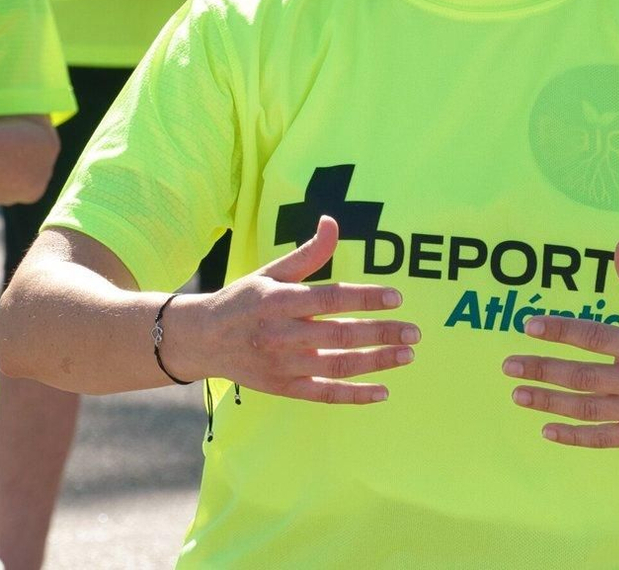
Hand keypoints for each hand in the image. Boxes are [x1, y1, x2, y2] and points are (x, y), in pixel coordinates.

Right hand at [162, 215, 418, 403]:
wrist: (203, 340)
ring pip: (337, 366)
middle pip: (339, 335)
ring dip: (376, 362)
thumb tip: (332, 222)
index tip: (396, 297)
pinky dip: (355, 395)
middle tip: (414, 331)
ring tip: (407, 355)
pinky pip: (325, 394)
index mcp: (278, 301)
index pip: (329, 298)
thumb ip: (307, 254)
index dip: (364, 298)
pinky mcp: (284, 388)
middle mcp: (280, 335)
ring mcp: (282, 365)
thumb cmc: (243, 300)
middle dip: (380, 333)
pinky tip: (383, 391)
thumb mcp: (270, 272)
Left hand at [502, 237, 618, 448]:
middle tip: (507, 364)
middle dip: (542, 370)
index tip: (528, 325)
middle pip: (583, 376)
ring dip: (549, 403)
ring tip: (517, 393)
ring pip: (588, 409)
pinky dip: (575, 436)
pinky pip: (605, 437)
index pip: (595, 337)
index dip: (560, 330)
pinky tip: (547, 429)